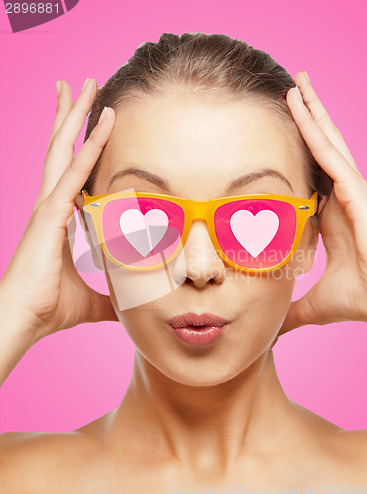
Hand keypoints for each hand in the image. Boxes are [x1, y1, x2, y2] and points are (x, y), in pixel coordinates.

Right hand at [0, 79, 117, 342]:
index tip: (90, 125)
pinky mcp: (49, 214)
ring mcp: (48, 206)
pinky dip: (90, 147)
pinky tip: (104, 122)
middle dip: (70, 116)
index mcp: (58, 217)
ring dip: (76, 116)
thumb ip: (110, 295)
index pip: (70, 171)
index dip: (78, 145)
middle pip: (61, 150)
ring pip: (63, 150)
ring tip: (86, 85)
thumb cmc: (49, 308)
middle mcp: (51, 204)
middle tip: (81, 86)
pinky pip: (74, 173)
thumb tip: (130, 304)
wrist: (22, 322)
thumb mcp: (91, 299)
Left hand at [277, 72, 366, 336]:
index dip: (296, 159)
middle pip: (321, 152)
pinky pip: (330, 153)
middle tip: (290, 93)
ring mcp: (352, 191)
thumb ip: (294, 311)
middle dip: (307, 122)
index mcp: (332, 218)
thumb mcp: (318, 303)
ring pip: (327, 143)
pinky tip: (300, 104)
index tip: (275, 145)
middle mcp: (343, 198)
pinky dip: (314, 128)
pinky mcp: (358, 190)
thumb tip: (273, 328)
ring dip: (310, 112)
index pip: (310, 180)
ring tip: (295, 84)